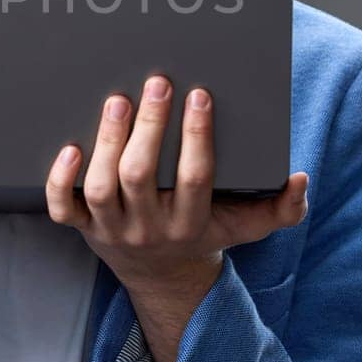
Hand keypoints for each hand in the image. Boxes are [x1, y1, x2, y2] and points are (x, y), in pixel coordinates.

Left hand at [45, 75, 307, 361]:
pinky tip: (70, 147)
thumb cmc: (206, 233)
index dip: (196, 135)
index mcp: (191, 222)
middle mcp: (149, 227)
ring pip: (102, 187)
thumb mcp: (248, 226)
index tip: (199, 94)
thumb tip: (300, 179)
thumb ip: (282, 208)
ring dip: (107, 143)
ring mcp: (112, 229)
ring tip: (118, 102)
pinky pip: (64, 209)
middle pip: (141, 177)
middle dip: (149, 128)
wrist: (164, 276)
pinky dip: (61, 180)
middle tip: (156, 85)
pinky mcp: (84, 227)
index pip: (194, 177)